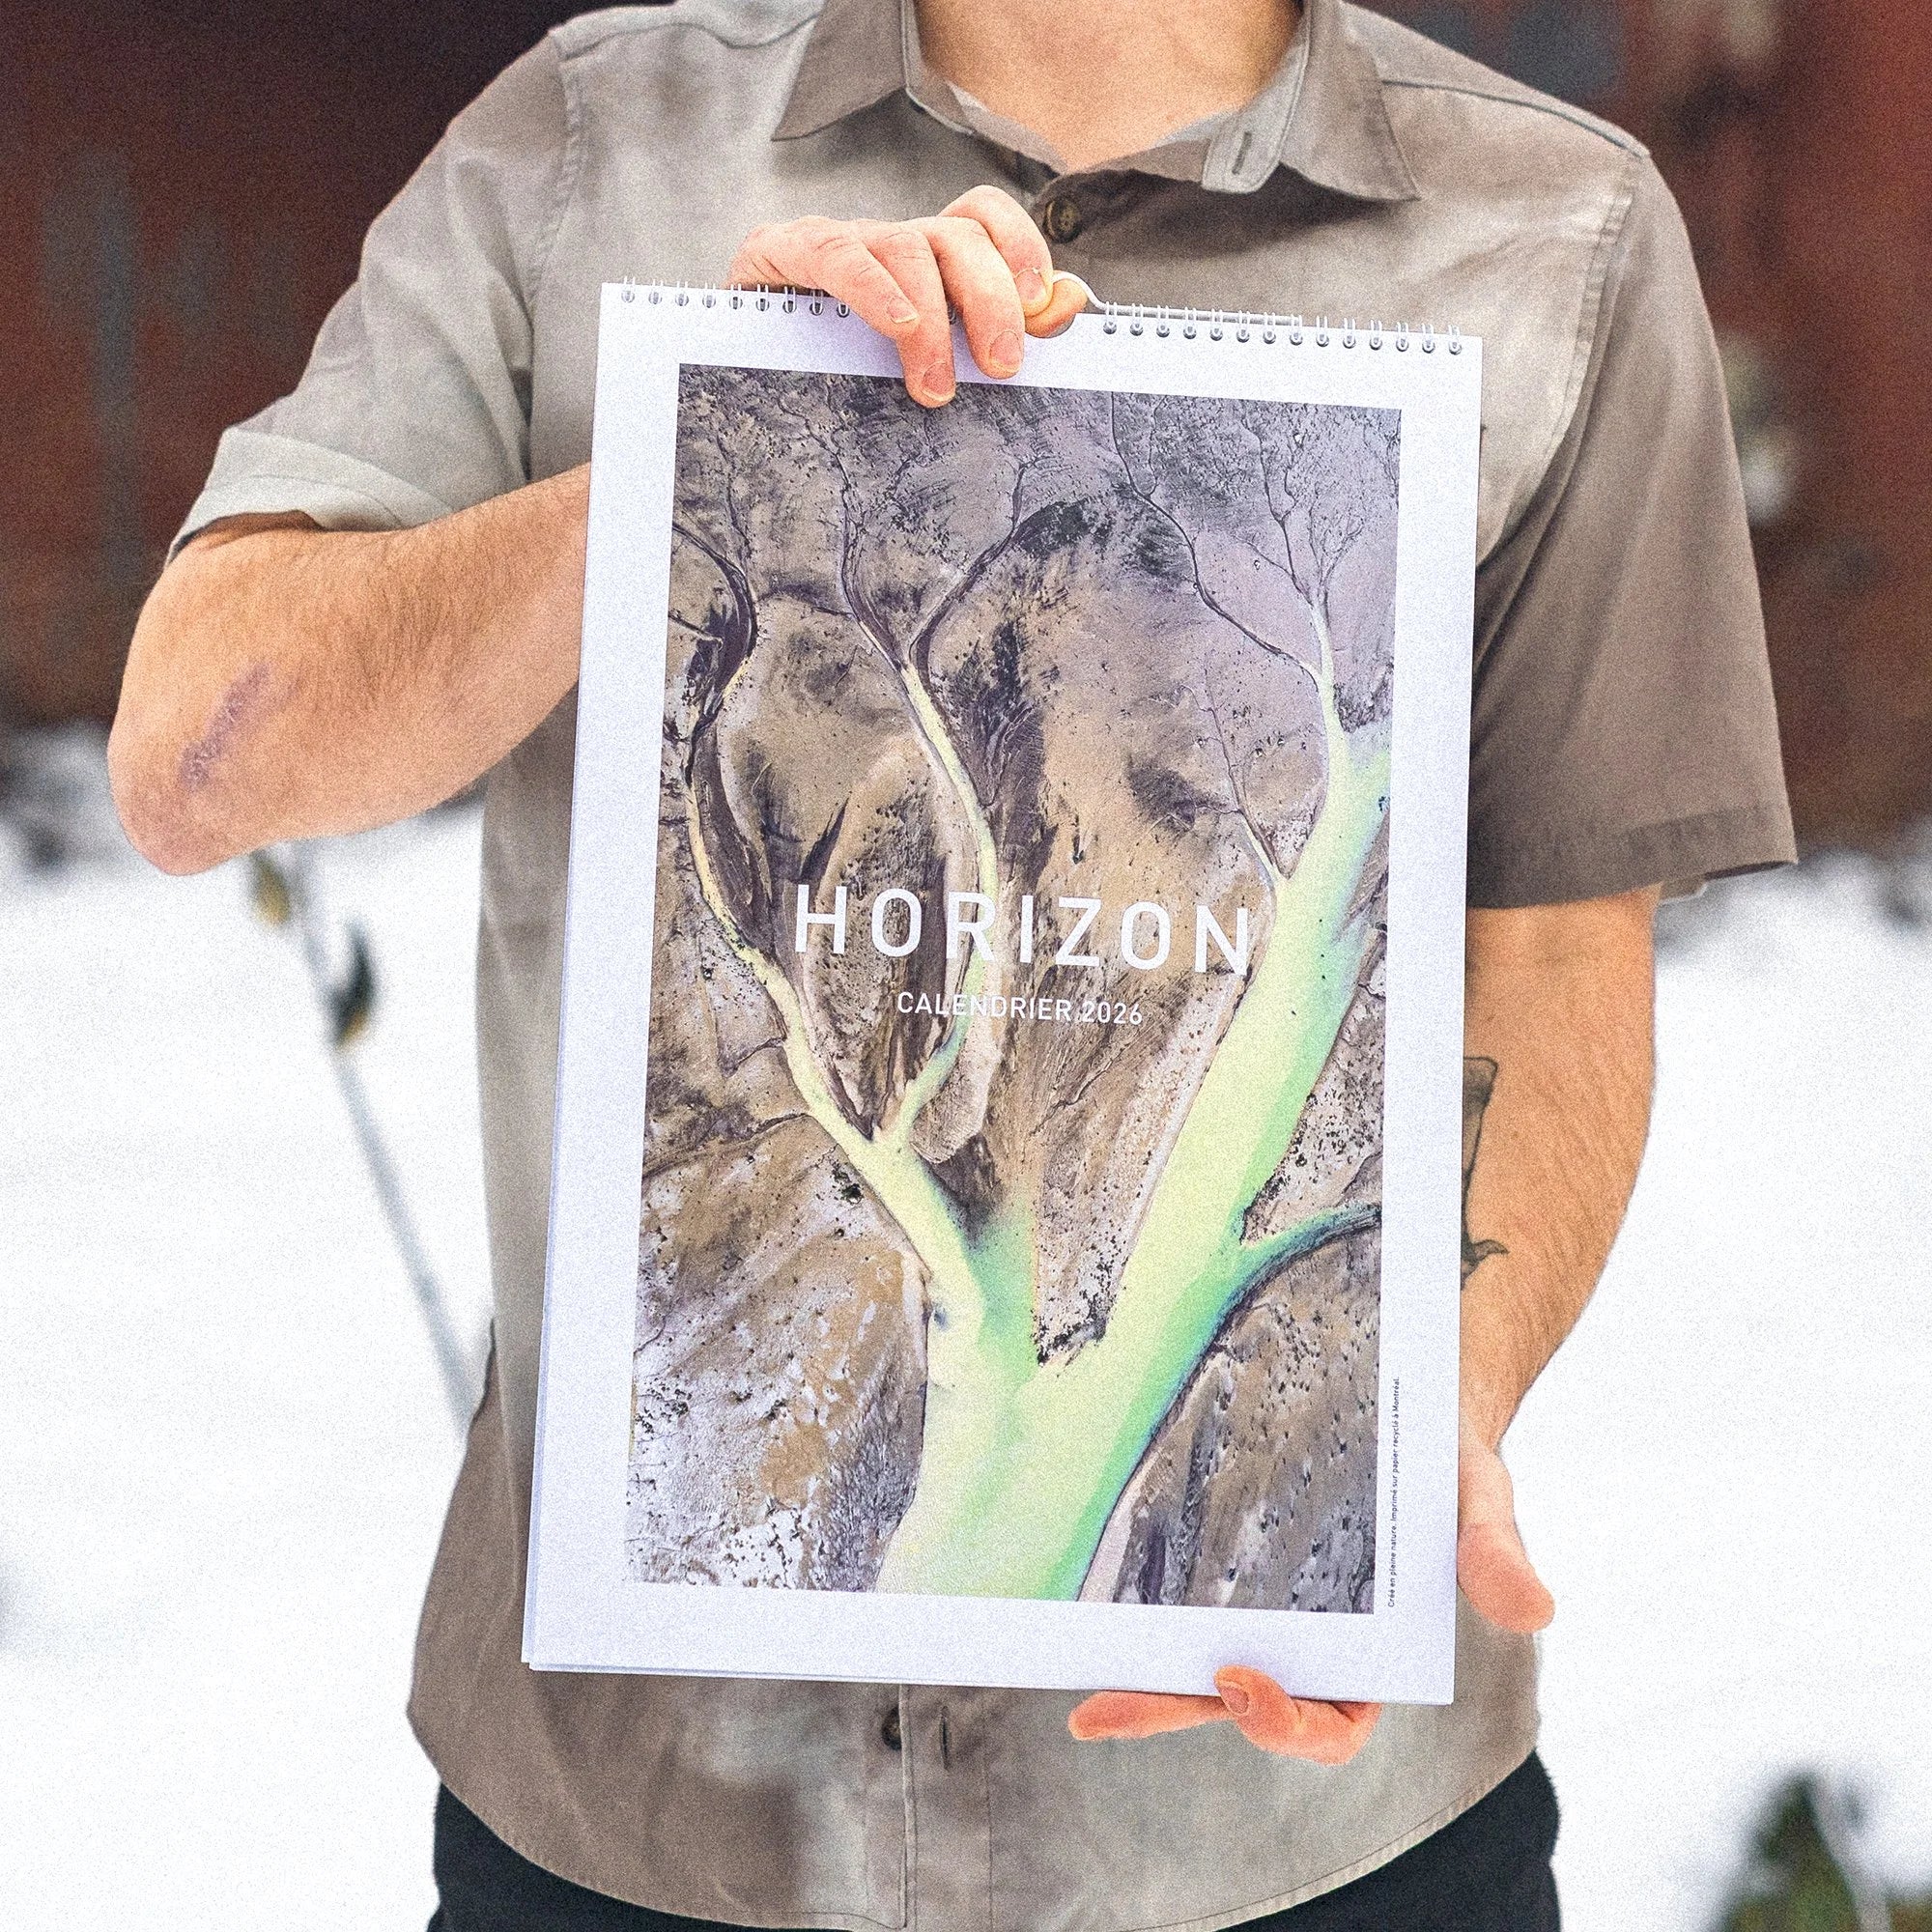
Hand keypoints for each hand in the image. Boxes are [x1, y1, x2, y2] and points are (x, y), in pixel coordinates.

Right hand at [727, 187, 1088, 406]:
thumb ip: (1002, 327)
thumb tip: (1072, 302)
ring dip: (934, 320)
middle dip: (990, 299)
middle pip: (956, 235)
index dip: (1021, 248)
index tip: (1044, 304)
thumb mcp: (932, 358)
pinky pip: (839, 256)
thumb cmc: (844, 375)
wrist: (739, 374)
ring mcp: (838, 242)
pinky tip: (900, 325)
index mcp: (925, 256)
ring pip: (906, 247)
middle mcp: (888, 238)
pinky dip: (877, 290)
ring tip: (937, 388)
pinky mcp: (783, 253)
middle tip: (1002, 367)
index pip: (983, 216)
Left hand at [1067, 1404, 1553, 1761]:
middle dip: (1172, 1711)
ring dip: (1141, 1674)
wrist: (1409, 1385)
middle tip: (1104, 1708)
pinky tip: (1088, 1600)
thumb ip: (1495, 1552)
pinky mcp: (1227, 1552)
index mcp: (1377, 1656)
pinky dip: (1139, 1605)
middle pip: (1240, 1701)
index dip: (1285, 1725)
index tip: (1241, 1681)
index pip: (1331, 1726)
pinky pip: (1180, 1591)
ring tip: (1078, 1682)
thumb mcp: (1480, 1494)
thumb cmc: (1452, 1453)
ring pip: (1197, 1657)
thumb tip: (1535, 1606)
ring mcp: (1264, 1600)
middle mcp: (1315, 1642)